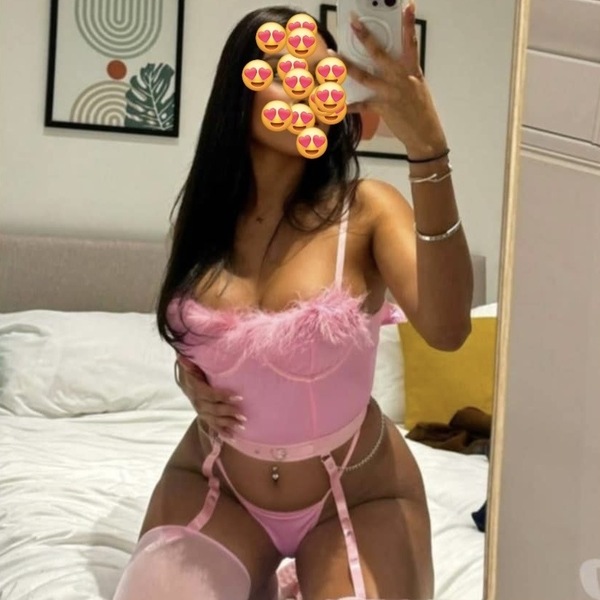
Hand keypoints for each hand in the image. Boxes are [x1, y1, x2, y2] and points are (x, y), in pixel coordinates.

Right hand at [175, 354, 245, 438]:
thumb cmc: (193, 364)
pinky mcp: (203, 414)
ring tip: (241, 426)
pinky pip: (211, 424)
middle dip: (227, 412)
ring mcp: (198, 409)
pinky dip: (221, 431)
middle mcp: (195, 400)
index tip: (238, 397)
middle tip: (242, 416)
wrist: (185, 373)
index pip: (208, 394)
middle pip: (211, 409)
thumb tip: (182, 355)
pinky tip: (232, 437)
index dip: (222, 396)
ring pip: (212, 419)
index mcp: (193, 386)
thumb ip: (191, 359)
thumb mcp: (192, 360)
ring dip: (227, 423)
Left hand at [340, 2, 447, 158]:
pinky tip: (338, 105)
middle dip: (366, 37)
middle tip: (354, 23)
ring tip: (334, 56)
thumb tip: (386, 63)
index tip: (407, 5)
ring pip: (365, 76)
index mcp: (412, 70)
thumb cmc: (421, 110)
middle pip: (380, 54)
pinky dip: (349, 106)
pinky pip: (362, 106)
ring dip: (347, 66)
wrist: (425, 134)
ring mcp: (390, 92)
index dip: (409, 23)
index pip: (411, 42)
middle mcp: (401, 78)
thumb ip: (403, 73)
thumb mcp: (417, 86)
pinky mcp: (383, 108)